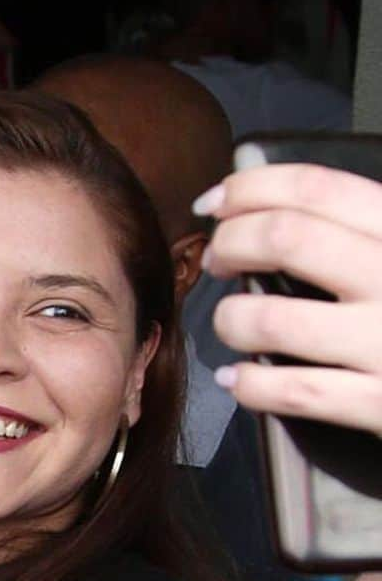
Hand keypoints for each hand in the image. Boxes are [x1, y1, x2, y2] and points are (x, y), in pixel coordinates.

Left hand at [195, 163, 381, 436]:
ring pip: (270, 319)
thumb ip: (367, 228)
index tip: (213, 203)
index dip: (248, 188)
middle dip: (229, 244)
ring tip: (231, 324)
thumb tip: (272, 204)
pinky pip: (293, 392)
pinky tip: (238, 381)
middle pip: (283, 238)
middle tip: (216, 261)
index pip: (316, 188)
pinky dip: (249, 385)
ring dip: (230, 319)